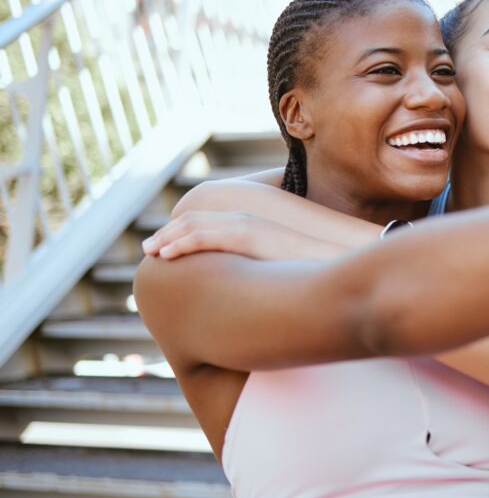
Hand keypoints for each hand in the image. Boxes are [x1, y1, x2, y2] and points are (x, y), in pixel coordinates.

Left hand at [142, 210, 339, 259]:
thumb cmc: (307, 265)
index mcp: (249, 222)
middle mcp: (243, 219)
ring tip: (150, 253)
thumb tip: (250, 279)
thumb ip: (258, 263)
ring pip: (192, 227)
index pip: (206, 222)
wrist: (330, 256)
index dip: (181, 232)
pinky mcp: (246, 235)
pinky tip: (166, 256)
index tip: (164, 246)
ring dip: (167, 239)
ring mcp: (244, 225)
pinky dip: (180, 244)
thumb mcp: (276, 261)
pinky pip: (203, 237)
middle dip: (167, 233)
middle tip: (148, 249)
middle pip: (193, 221)